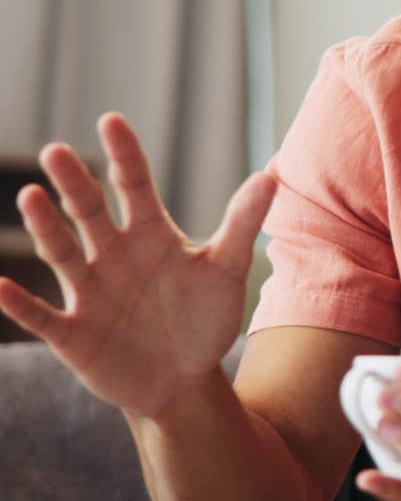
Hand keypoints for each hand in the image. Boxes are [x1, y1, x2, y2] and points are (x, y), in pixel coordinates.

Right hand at [0, 114, 275, 417]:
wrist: (184, 379)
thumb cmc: (203, 318)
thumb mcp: (227, 270)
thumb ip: (243, 223)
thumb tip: (273, 173)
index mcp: (150, 235)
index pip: (135, 186)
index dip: (125, 156)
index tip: (111, 120)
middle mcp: (112, 256)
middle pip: (90, 212)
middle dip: (74, 183)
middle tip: (57, 151)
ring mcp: (89, 292)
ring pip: (62, 253)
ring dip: (45, 227)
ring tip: (31, 195)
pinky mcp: (73, 333)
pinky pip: (41, 316)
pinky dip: (19, 302)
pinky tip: (0, 284)